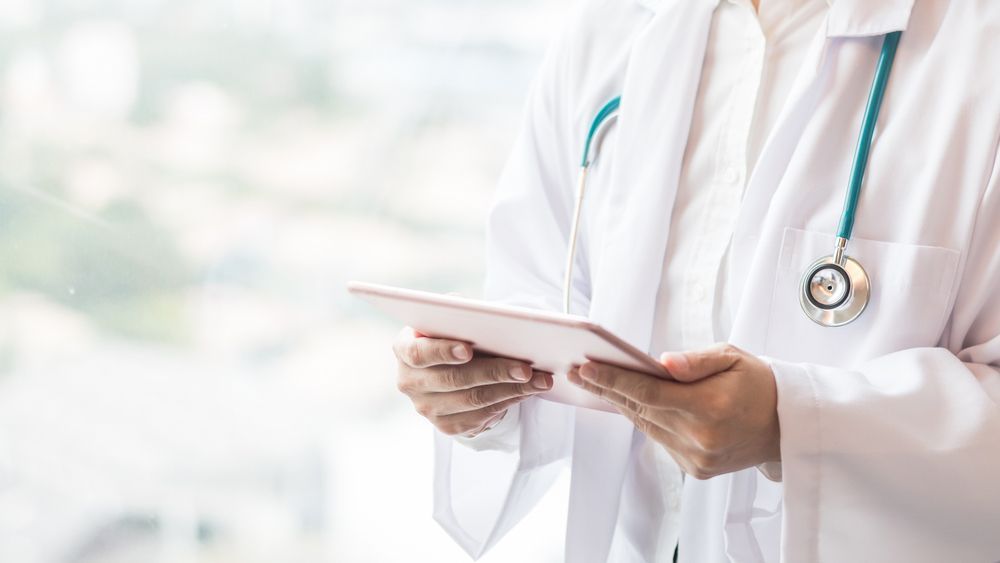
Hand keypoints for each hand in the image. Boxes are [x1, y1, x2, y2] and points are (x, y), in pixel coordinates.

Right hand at [393, 327, 552, 436]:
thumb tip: (470, 309)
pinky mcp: (446, 426)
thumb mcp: (449, 321)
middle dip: (494, 372)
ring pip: (473, 401)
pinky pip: (481, 416)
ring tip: (538, 380)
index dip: (442, 351)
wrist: (449, 369)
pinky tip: (527, 391)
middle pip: (454, 379)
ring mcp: (427, 408)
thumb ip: (455, 312)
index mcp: (405, 349)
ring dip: (510, 390)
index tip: (468, 348)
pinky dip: (508, 402)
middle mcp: (409, 382)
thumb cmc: (451, 336)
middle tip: (525, 368)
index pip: (419, 353)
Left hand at [568, 343, 779, 478]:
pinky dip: (646, 420)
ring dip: (623, 404)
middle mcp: (701, 438)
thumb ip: (696, 361)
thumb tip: (661, 363)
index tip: (586, 368)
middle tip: (579, 372)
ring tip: (597, 383)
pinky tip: (631, 402)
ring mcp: (698, 458)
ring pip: (647, 426)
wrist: (787, 425)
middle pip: (641, 410)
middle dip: (608, 389)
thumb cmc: (759, 383)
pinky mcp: (697, 469)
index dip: (614, 380)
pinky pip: (660, 439)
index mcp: (710, 407)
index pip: (649, 392)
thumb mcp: (733, 357)